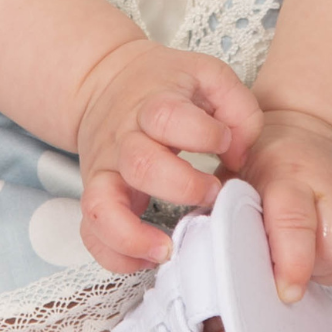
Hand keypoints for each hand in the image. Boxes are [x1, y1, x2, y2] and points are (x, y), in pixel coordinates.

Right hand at [72, 40, 261, 273]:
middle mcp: (124, 139)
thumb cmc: (164, 84)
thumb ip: (238, 106)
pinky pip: (92, 233)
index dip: (203, 133)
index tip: (224, 143)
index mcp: (152, 103)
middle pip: (141, 165)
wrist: (105, 82)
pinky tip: (146, 257)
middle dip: (184, 187)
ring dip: (135, 235)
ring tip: (168, 248)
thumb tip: (238, 154)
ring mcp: (105, 170)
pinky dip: (114, 254)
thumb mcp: (207, 74)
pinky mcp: (96, 195)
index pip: (167, 116)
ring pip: (103, 206)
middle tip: (210, 192)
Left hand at [237, 109, 331, 303]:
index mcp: (287, 172)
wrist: (310, 132)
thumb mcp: (235, 177)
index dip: (292, 262)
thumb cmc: (265, 164)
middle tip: (290, 263)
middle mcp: (330, 181)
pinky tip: (330, 255)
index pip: (296, 220)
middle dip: (314, 270)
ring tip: (309, 256)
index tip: (285, 291)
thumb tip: (209, 264)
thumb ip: (223, 215)